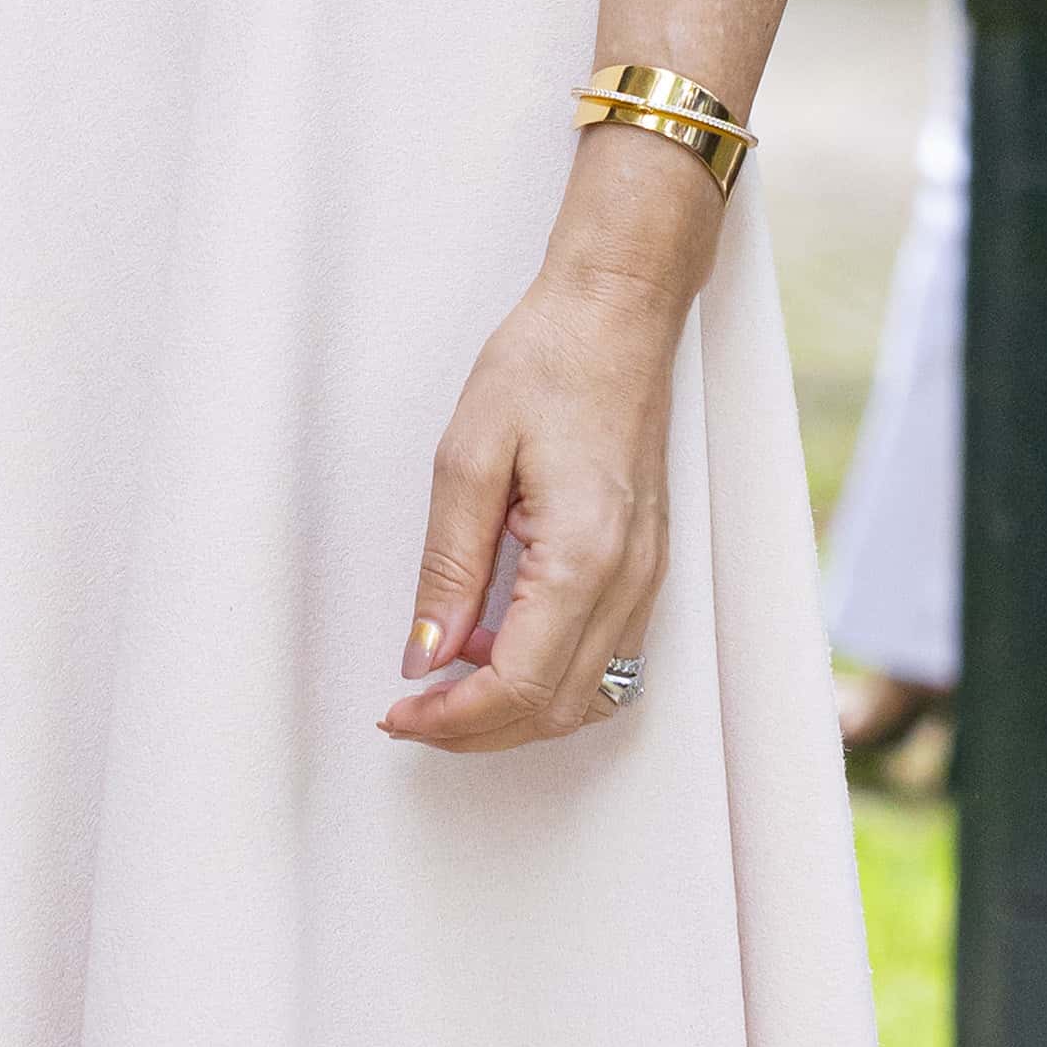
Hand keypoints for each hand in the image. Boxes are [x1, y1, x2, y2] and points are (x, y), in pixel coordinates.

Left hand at [382, 156, 704, 753]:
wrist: (617, 316)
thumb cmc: (545, 365)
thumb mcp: (467, 457)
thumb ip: (447, 567)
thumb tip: (424, 656)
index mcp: (585, 554)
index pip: (520, 684)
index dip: (453, 718)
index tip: (397, 715)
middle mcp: (630, 579)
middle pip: (557, 710)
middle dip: (478, 731)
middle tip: (409, 715)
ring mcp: (648, 577)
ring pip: (590, 698)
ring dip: (517, 714)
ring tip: (447, 686)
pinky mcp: (647, 567)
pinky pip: (608, 661)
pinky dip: (551, 681)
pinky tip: (498, 652)